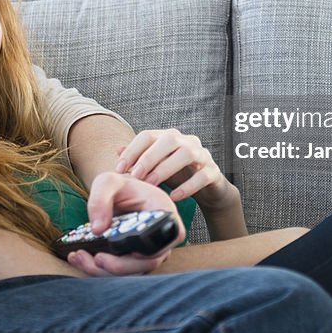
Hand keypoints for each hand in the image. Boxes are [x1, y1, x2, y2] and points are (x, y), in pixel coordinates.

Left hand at [66, 172, 184, 275]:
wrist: (119, 195)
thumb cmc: (119, 186)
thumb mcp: (107, 182)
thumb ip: (100, 199)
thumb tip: (97, 229)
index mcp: (164, 215)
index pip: (161, 241)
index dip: (143, 252)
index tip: (118, 248)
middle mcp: (161, 238)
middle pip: (146, 263)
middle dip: (118, 266)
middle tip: (95, 258)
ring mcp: (149, 253)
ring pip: (132, 273)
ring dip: (103, 271)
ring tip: (79, 257)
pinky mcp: (135, 261)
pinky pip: (121, 273)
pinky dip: (99, 270)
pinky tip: (80, 258)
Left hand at [115, 128, 239, 211]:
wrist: (207, 190)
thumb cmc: (177, 175)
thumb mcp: (156, 167)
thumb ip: (139, 159)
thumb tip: (117, 150)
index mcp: (169, 137)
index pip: (148, 135)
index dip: (132, 150)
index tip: (119, 168)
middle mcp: (187, 141)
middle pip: (169, 139)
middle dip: (149, 157)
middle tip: (135, 176)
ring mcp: (203, 155)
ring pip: (187, 154)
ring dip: (166, 169)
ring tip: (151, 185)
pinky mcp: (214, 172)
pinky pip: (202, 176)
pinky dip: (187, 186)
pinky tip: (174, 197)